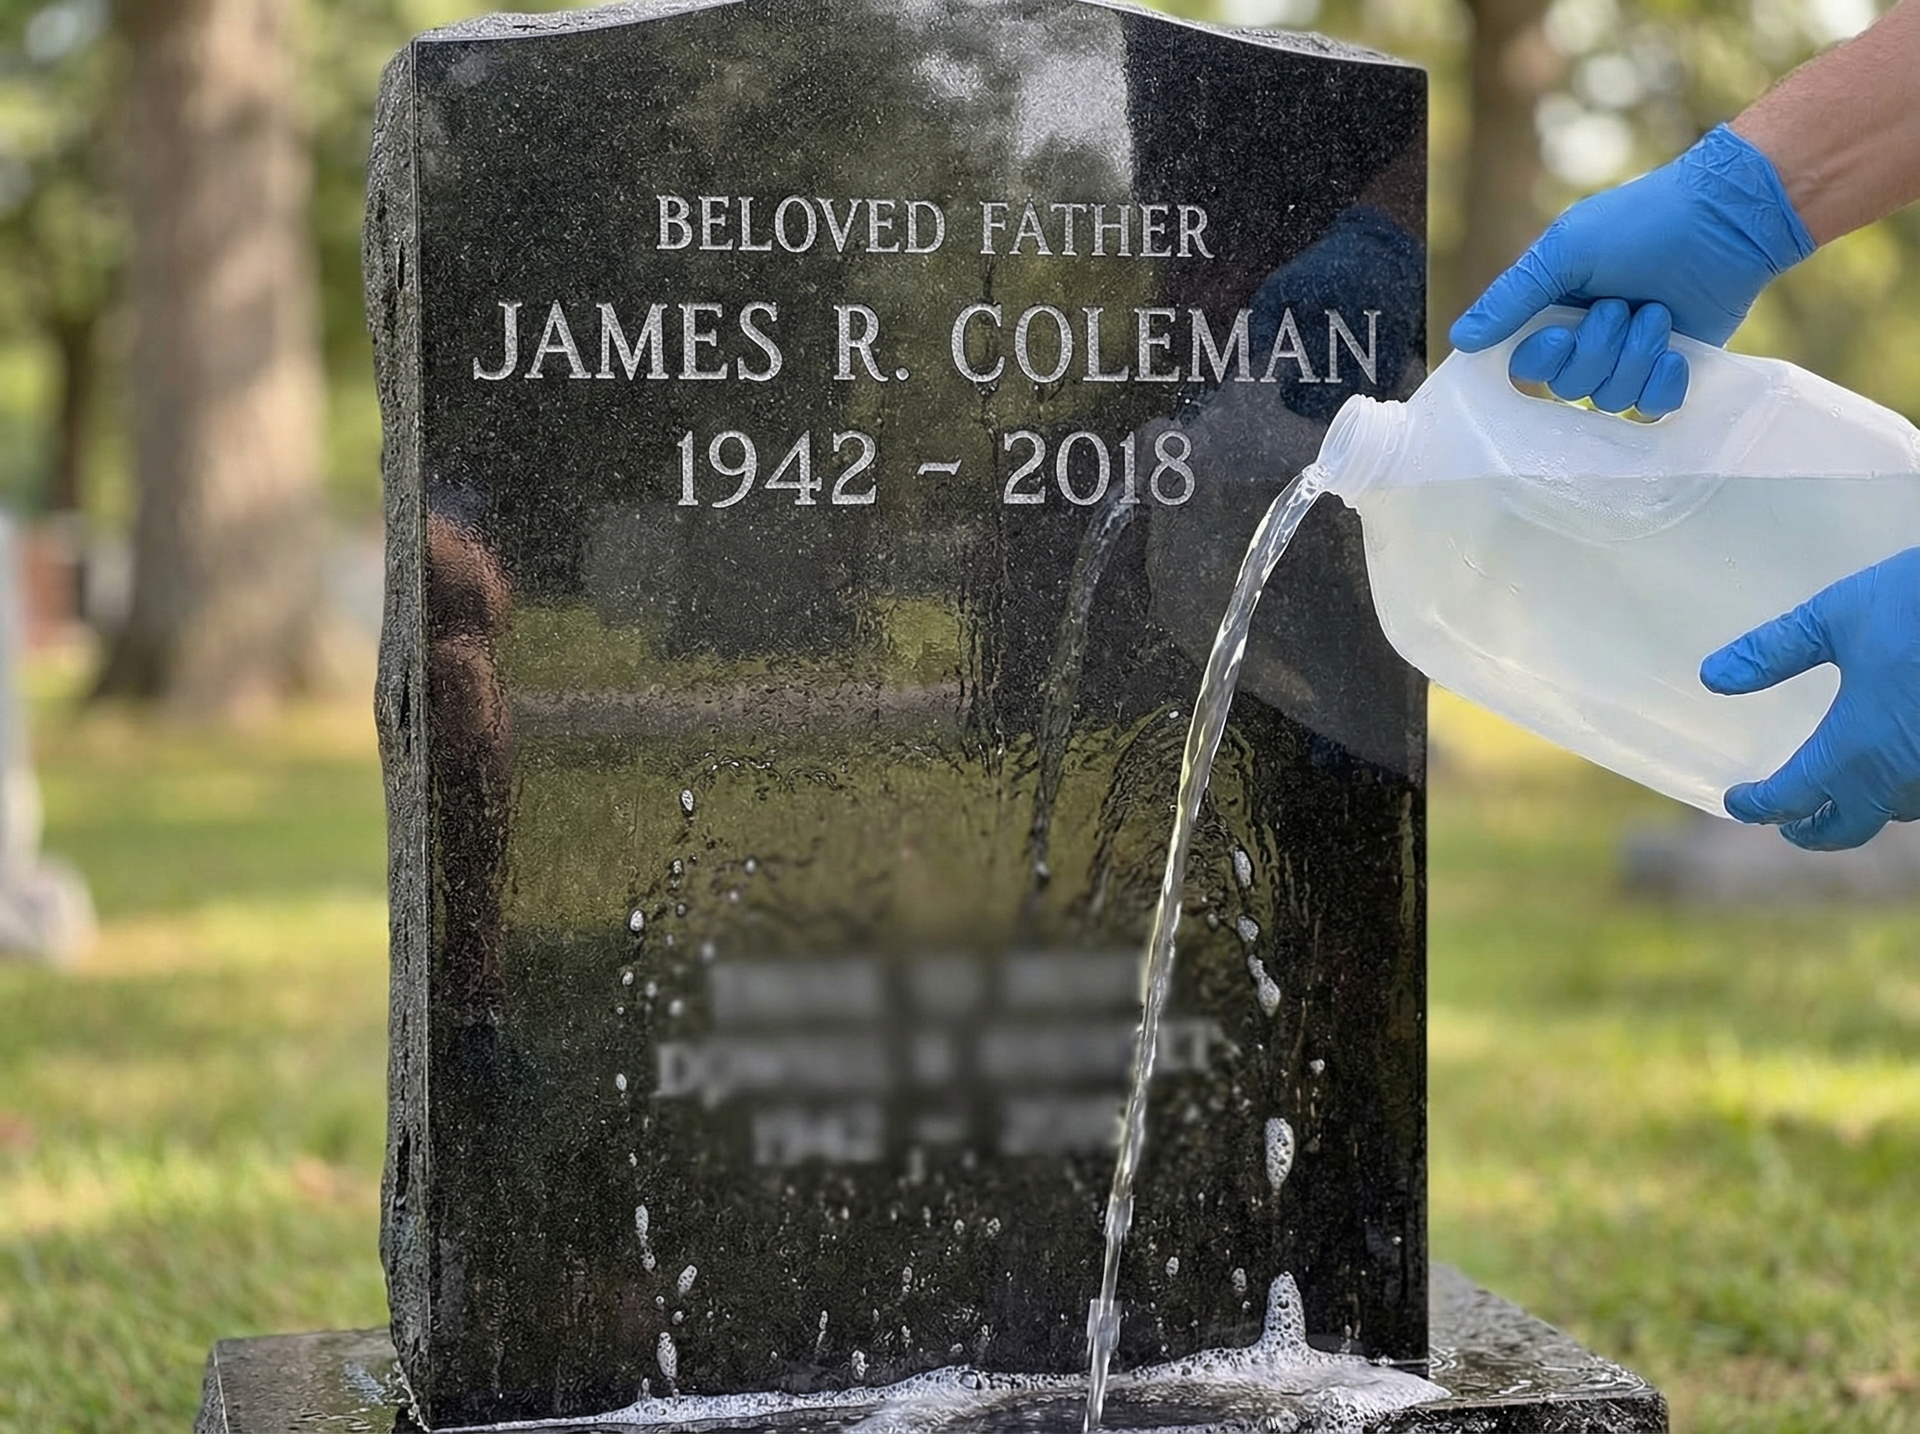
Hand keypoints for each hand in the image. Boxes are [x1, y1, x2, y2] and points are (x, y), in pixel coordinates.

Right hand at [1449, 125, 1815, 415]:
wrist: (1726, 219)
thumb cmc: (1642, 222)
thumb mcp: (1564, 250)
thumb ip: (1512, 298)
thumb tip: (1460, 341)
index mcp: (1555, 311)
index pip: (1527, 365)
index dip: (1544, 359)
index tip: (1564, 332)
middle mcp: (1587, 340)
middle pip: (1569, 388)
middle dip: (1598, 349)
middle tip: (1623, 305)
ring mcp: (1631, 358)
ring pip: (1611, 399)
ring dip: (1635, 356)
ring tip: (1659, 313)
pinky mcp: (1672, 370)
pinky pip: (1652, 408)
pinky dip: (1663, 383)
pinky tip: (1676, 352)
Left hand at [1700, 548, 1919, 849]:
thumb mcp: (1835, 616)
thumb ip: (1772, 652)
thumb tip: (1713, 677)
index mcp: (1856, 749)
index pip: (1792, 798)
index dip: (1758, 805)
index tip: (1738, 802)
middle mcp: (1902, 775)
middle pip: (1850, 828)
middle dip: (1814, 831)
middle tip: (1789, 825)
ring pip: (1898, 812)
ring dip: (1864, 812)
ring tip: (1842, 798)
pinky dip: (1906, 792)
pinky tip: (1896, 768)